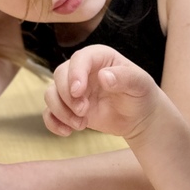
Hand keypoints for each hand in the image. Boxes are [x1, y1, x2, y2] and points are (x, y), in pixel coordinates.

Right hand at [44, 45, 159, 141]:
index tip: (78, 92)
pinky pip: (49, 113)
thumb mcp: (139, 84)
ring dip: (61, 111)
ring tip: (81, 125)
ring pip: (51, 94)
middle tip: (84, 112)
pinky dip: (54, 123)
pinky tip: (67, 132)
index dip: (75, 74)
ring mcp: (72, 89)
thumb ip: (125, 78)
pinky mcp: (68, 107)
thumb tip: (104, 77)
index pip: (79, 59)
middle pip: (59, 76)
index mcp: (98, 57)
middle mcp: (81, 70)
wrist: (137, 117)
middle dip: (67, 96)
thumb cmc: (140, 95)